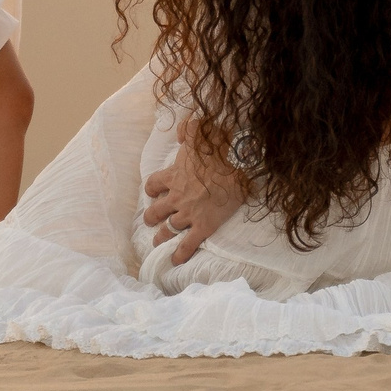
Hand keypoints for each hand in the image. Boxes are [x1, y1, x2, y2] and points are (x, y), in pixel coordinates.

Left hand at [141, 126, 246, 262]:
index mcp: (173, 176)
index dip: (152, 189)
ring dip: (161, 237)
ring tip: (158, 242)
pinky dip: (180, 254)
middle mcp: (176, 197)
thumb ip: (187, 129)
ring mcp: (188, 213)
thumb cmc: (220, 148)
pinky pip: (187, 245)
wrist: (238, 166)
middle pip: (155, 212)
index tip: (155, 192)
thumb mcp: (200, 132)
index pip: (153, 185)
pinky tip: (176, 261)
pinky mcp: (203, 225)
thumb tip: (180, 131)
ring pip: (167, 230)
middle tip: (153, 220)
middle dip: (152, 217)